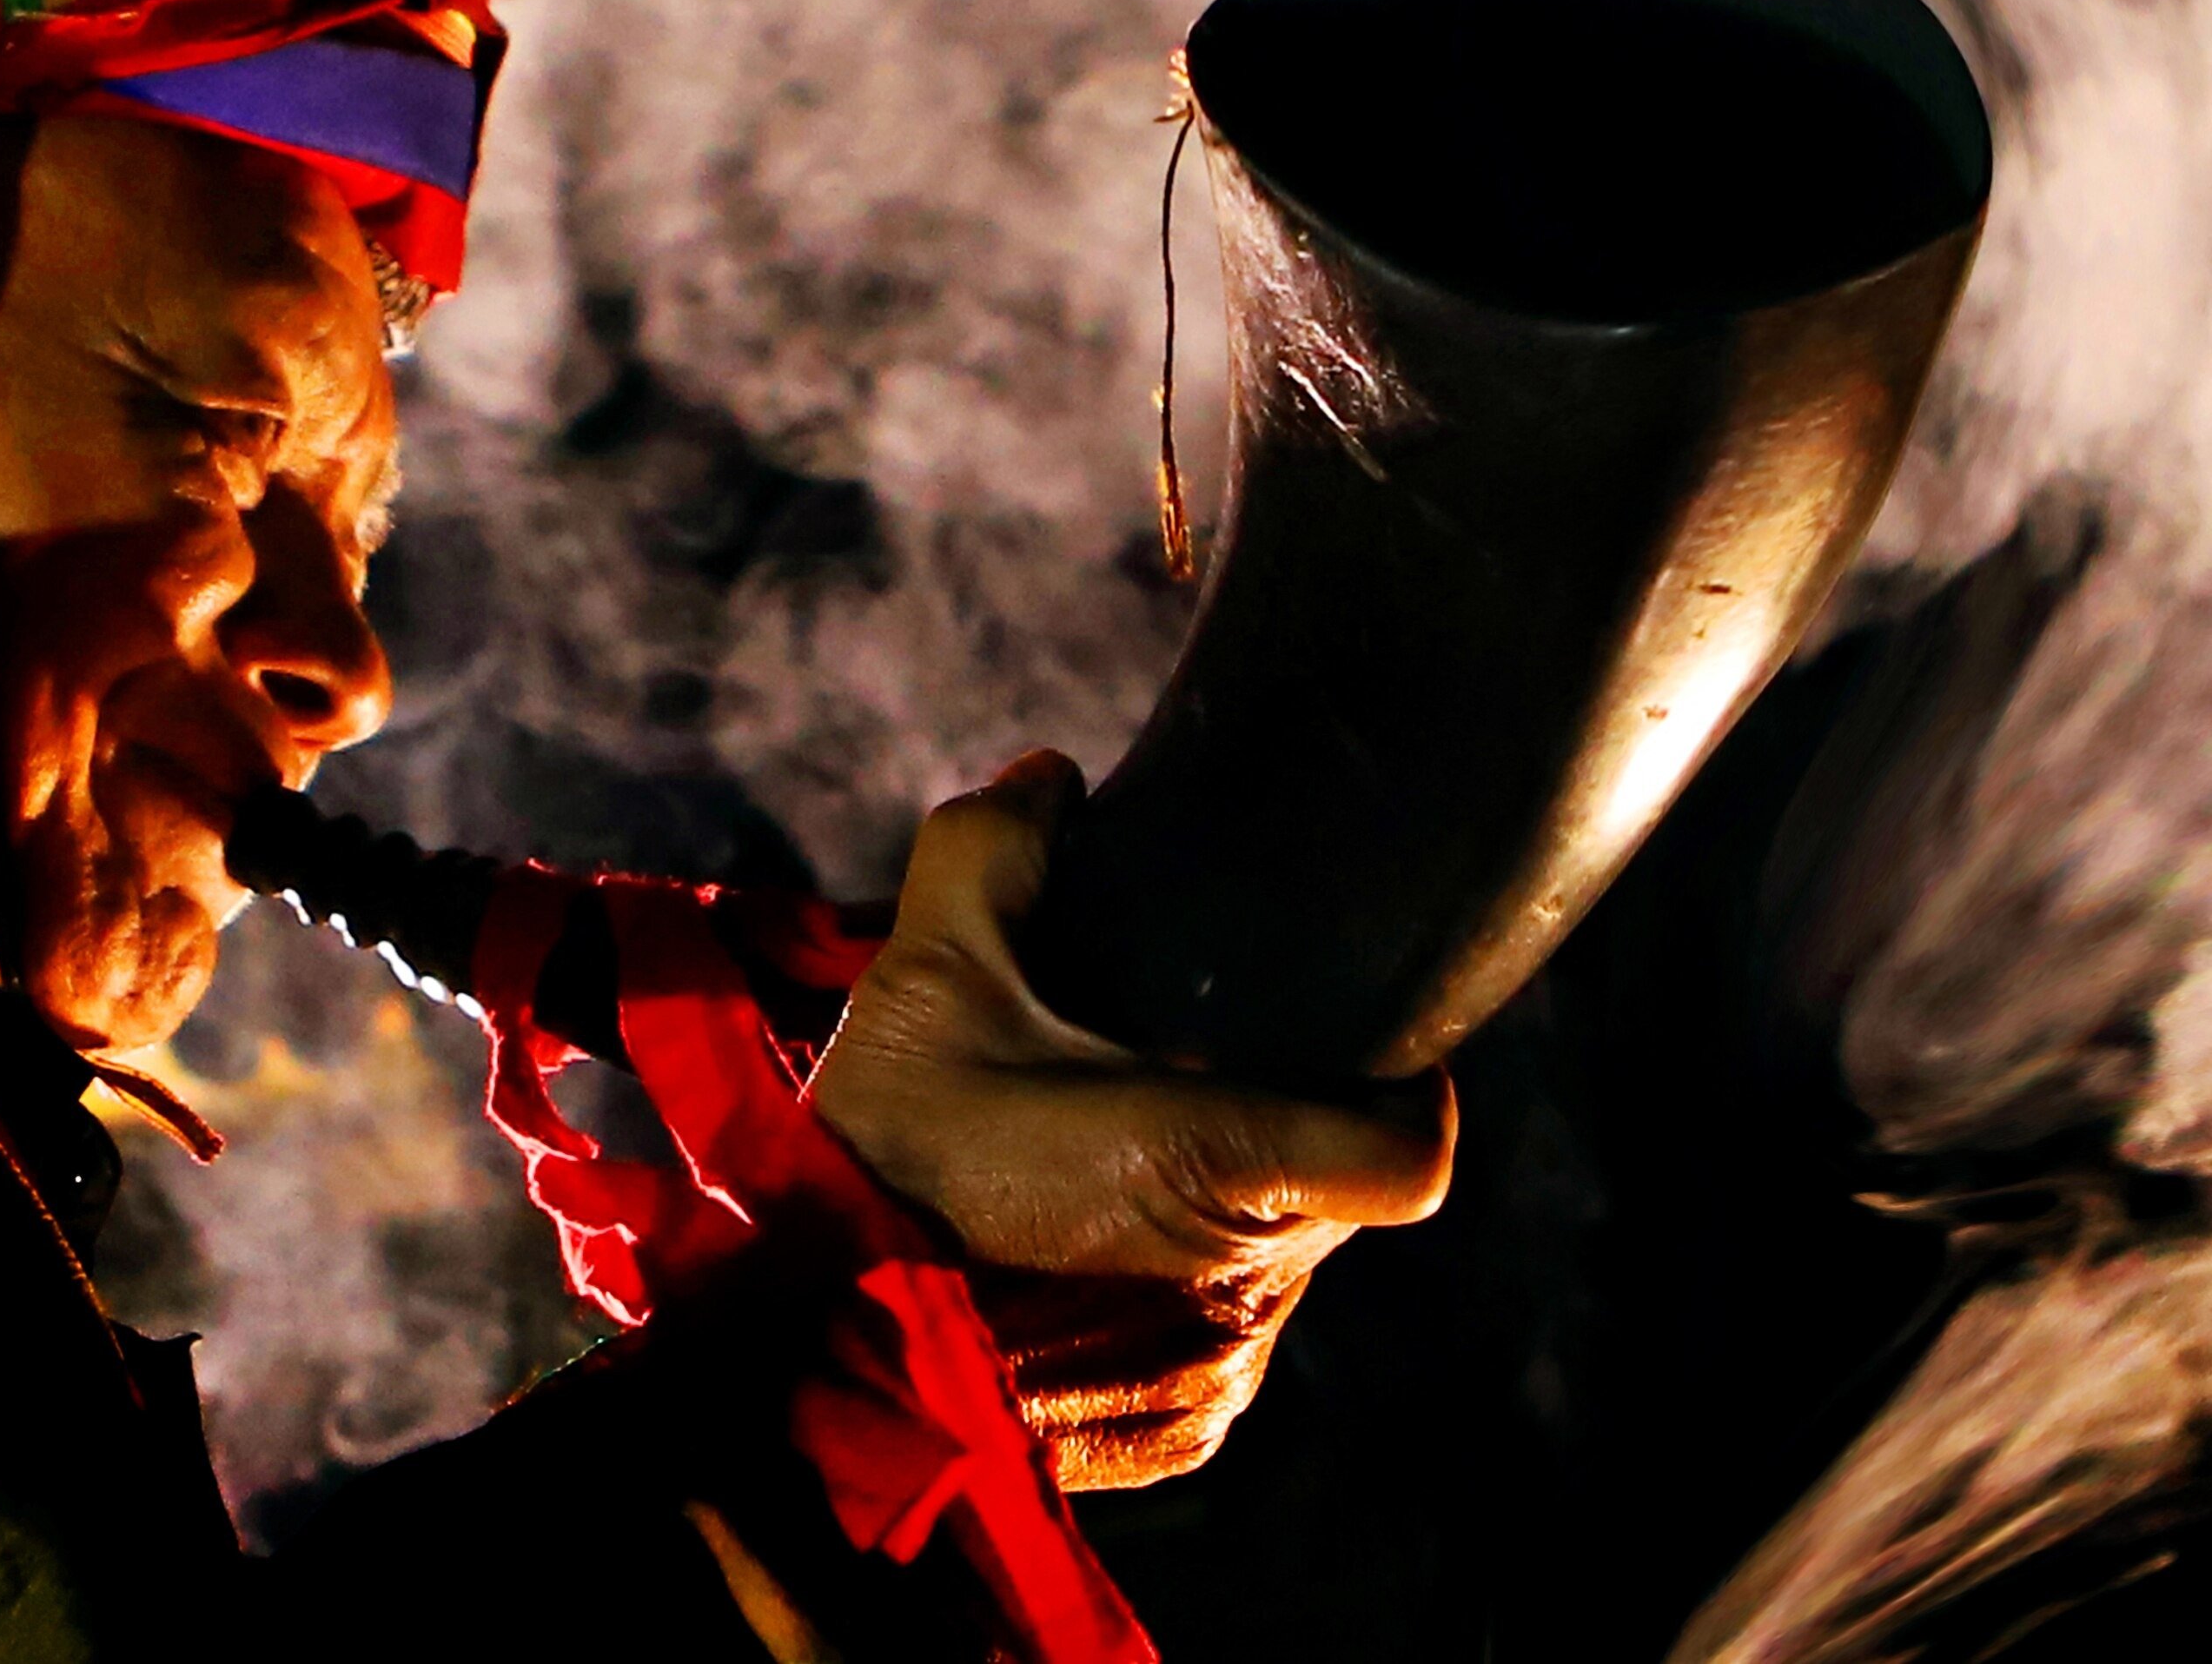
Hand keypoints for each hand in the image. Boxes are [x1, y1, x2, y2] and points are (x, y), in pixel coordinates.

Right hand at [809, 754, 1456, 1487]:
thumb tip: (1050, 778)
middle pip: (1336, 1189)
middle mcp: (1244, 1288)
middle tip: (1191, 1069)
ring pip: (1279, 1268)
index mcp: (1224, 1162)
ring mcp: (1212, 1375)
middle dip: (1286, 1123)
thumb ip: (996, 849)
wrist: (802, 1325)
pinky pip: (1222, 1344)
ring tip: (1132, 1153)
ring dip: (1231, 1209)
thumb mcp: (932, 970)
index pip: (1409, 1150)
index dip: (1405, 1091)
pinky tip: (1100, 1245)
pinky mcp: (1174, 1434)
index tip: (1358, 1044)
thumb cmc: (886, 1149)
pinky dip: (1180, 1292)